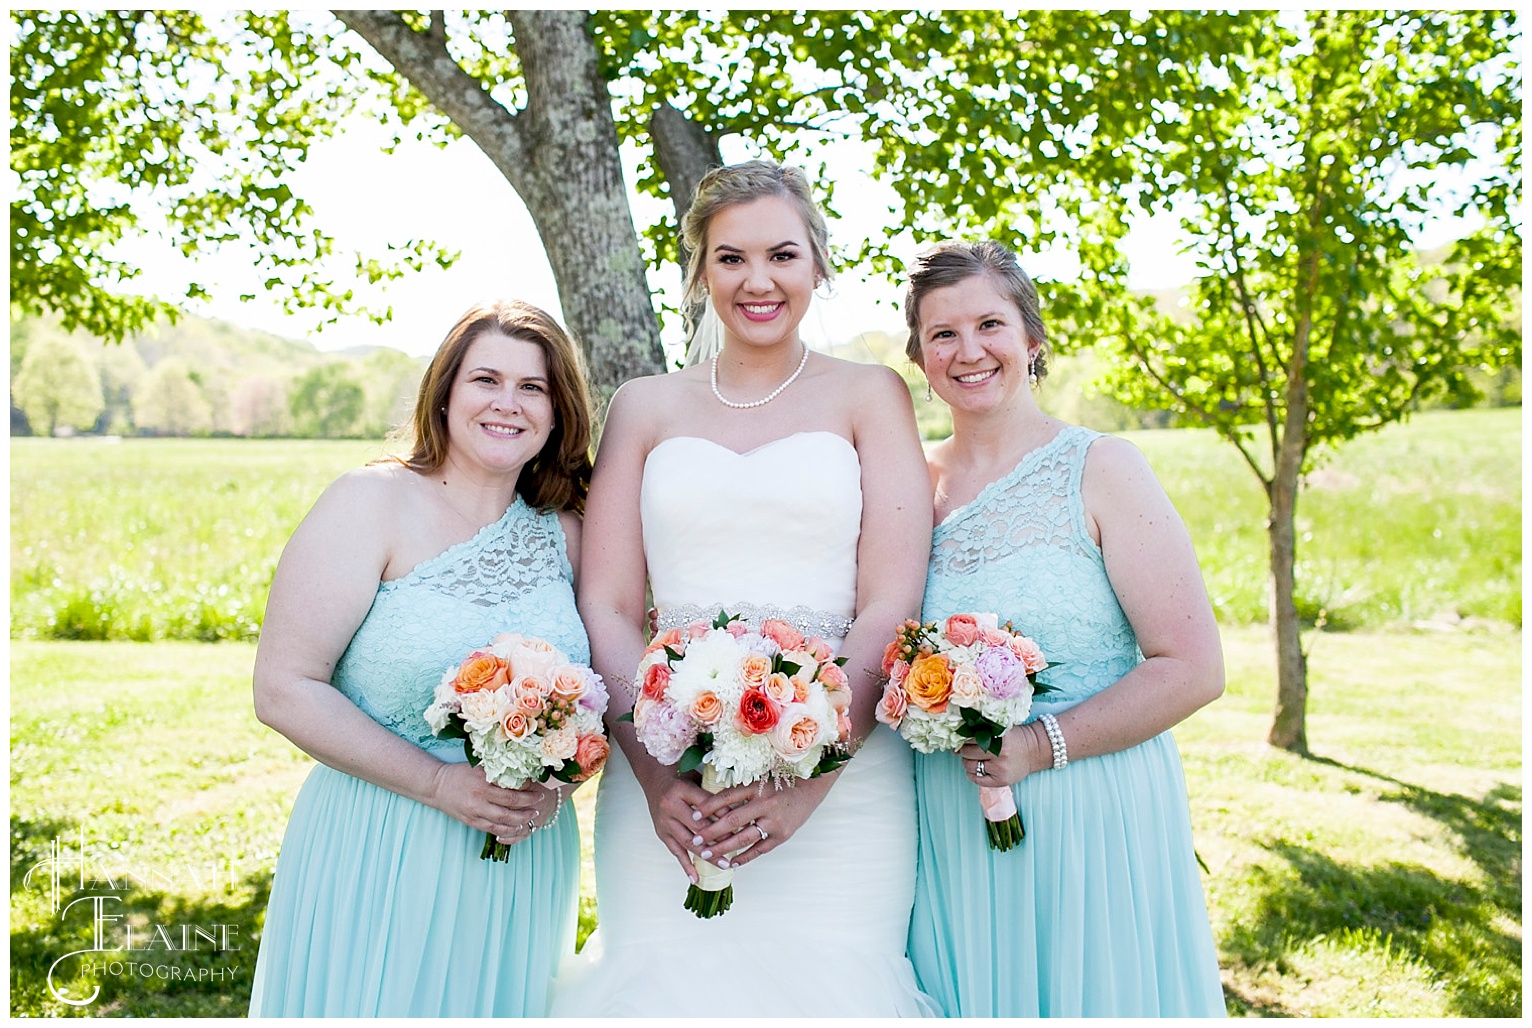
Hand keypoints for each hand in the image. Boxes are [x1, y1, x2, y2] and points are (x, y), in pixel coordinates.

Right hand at [427, 762, 559, 845]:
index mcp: (483, 784)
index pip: (511, 792)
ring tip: (531, 817)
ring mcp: (475, 813)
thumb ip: (497, 772)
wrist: (436, 786)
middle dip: (528, 808)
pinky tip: (515, 828)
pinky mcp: (471, 822)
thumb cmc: (459, 773)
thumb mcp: (478, 767)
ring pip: (503, 822)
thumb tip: (520, 772)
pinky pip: (492, 829)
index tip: (538, 790)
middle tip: (539, 805)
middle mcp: (480, 800)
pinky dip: (506, 830)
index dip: (528, 793)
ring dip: (520, 821)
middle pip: (510, 809)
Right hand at [635, 769, 727, 882]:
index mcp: (682, 790)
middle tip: (737, 848)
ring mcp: (664, 822)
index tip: (741, 826)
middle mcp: (671, 806)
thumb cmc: (680, 777)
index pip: (707, 806)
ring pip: (688, 842)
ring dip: (707, 855)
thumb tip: (738, 808)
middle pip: (698, 827)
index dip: (724, 817)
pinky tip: (696, 878)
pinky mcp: (661, 833)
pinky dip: (686, 866)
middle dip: (719, 839)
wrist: (654, 778)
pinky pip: (675, 851)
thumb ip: (712, 793)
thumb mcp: (697, 778)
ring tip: (724, 865)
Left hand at [690, 772, 838, 870]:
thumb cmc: (779, 784)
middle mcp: (765, 803)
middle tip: (695, 840)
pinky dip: (744, 857)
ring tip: (706, 854)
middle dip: (711, 831)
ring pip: (744, 838)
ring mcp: (774, 821)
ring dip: (723, 847)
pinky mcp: (782, 835)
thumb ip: (739, 790)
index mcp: (757, 786)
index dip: (708, 806)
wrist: (809, 790)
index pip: (726, 797)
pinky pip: (760, 849)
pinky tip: (731, 862)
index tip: (693, 815)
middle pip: (732, 820)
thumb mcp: (759, 780)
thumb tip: (711, 803)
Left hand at [958, 721, 1049, 788]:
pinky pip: (977, 779)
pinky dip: (972, 774)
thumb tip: (954, 747)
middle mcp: (1000, 754)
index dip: (964, 738)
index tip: (963, 739)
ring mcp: (1001, 769)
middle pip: (967, 752)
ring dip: (967, 762)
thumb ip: (979, 734)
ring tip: (975, 758)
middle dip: (964, 750)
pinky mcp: (1001, 781)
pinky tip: (977, 769)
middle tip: (969, 749)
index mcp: (999, 738)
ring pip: (970, 766)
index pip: (970, 738)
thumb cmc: (1014, 739)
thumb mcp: (999, 730)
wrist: (1034, 751)